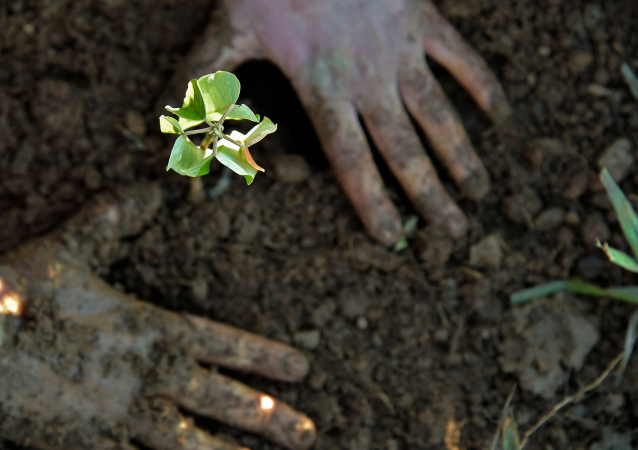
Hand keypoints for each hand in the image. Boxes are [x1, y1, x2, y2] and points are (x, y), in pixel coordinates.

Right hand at [0, 184, 315, 449]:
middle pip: (225, 402)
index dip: (267, 358)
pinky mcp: (90, 446)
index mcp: (155, 329)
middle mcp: (151, 377)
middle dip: (271, 417)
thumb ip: (115, 217)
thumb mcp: (74, 244)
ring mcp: (124, 417)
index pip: (227, 345)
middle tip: (307, 432)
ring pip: (193, 445)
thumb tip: (150, 186)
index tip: (302, 370)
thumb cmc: (22, 288)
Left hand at [166, 0, 510, 244]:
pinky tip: (499, 115)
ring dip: (459, 152)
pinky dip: (482, 84)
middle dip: (428, 193)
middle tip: (452, 232)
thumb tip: (172, 135)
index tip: (391, 237)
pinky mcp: (422, 18)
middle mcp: (368, 79)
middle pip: (403, 149)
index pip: (350, 160)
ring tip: (479, 190)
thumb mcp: (228, 30)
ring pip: (437, 112)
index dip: (371, 201)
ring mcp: (400, 49)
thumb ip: (203, 82)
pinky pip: (460, 57)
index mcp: (323, 89)